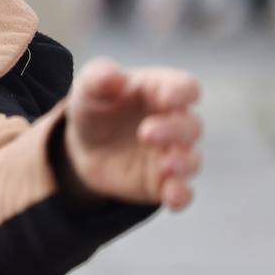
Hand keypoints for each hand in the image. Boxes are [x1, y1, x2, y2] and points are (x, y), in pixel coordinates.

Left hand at [62, 58, 201, 211]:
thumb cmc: (95, 106)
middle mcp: (174, 122)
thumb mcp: (89, 88)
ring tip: (166, 165)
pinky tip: (173, 198)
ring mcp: (171, 153)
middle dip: (173, 130)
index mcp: (161, 90)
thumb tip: (114, 76)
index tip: (167, 99)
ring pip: (191, 159)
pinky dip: (181, 195)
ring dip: (182, 163)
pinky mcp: (162, 182)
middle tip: (146, 134)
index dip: (181, 92)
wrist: (83, 144)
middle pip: (190, 126)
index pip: (185, 88)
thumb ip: (99, 77)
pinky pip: (181, 191)